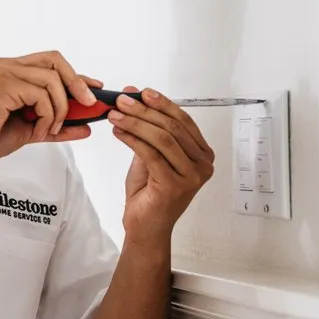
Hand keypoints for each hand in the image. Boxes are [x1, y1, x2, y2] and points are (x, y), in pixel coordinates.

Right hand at [0, 51, 101, 164]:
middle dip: (77, 82)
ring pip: (52, 80)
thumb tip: (85, 127)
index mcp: (11, 72)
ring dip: (60, 108)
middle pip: (56, 60)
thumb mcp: (28, 131)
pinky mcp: (3, 84)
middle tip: (90, 106)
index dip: (77, 76)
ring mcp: (4, 72)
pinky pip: (41, 95)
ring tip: (49, 129)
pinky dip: (47, 115)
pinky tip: (37, 130)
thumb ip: (55, 126)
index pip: (51, 64)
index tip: (95, 90)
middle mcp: (8, 66)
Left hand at [108, 86, 214, 241]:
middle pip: (173, 128)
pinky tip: (118, 132)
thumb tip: (135, 95)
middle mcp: (203, 165)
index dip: (162, 104)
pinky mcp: (175, 186)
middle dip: (145, 111)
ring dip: (136, 123)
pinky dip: (132, 139)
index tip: (142, 92)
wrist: (146, 226)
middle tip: (122, 101)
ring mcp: (192, 177)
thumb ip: (147, 128)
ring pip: (163, 139)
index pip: (183, 121)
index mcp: (202, 154)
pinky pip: (151, 154)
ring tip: (115, 114)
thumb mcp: (150, 154)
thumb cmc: (149, 192)